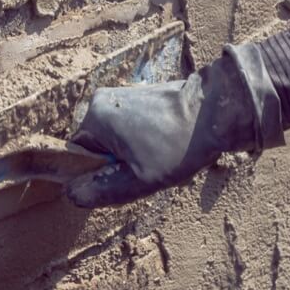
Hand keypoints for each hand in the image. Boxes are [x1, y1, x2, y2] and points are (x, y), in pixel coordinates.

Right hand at [65, 47, 281, 208]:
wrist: (217, 111)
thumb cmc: (178, 146)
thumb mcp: (138, 181)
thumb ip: (101, 191)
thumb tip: (72, 195)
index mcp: (95, 118)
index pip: (77, 156)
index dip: (97, 174)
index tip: (123, 179)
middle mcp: (102, 100)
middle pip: (95, 146)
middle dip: (116, 163)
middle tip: (145, 170)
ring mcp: (121, 95)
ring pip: (113, 138)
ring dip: (130, 153)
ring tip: (158, 156)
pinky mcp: (139, 95)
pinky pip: (128, 126)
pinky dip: (141, 141)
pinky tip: (164, 145)